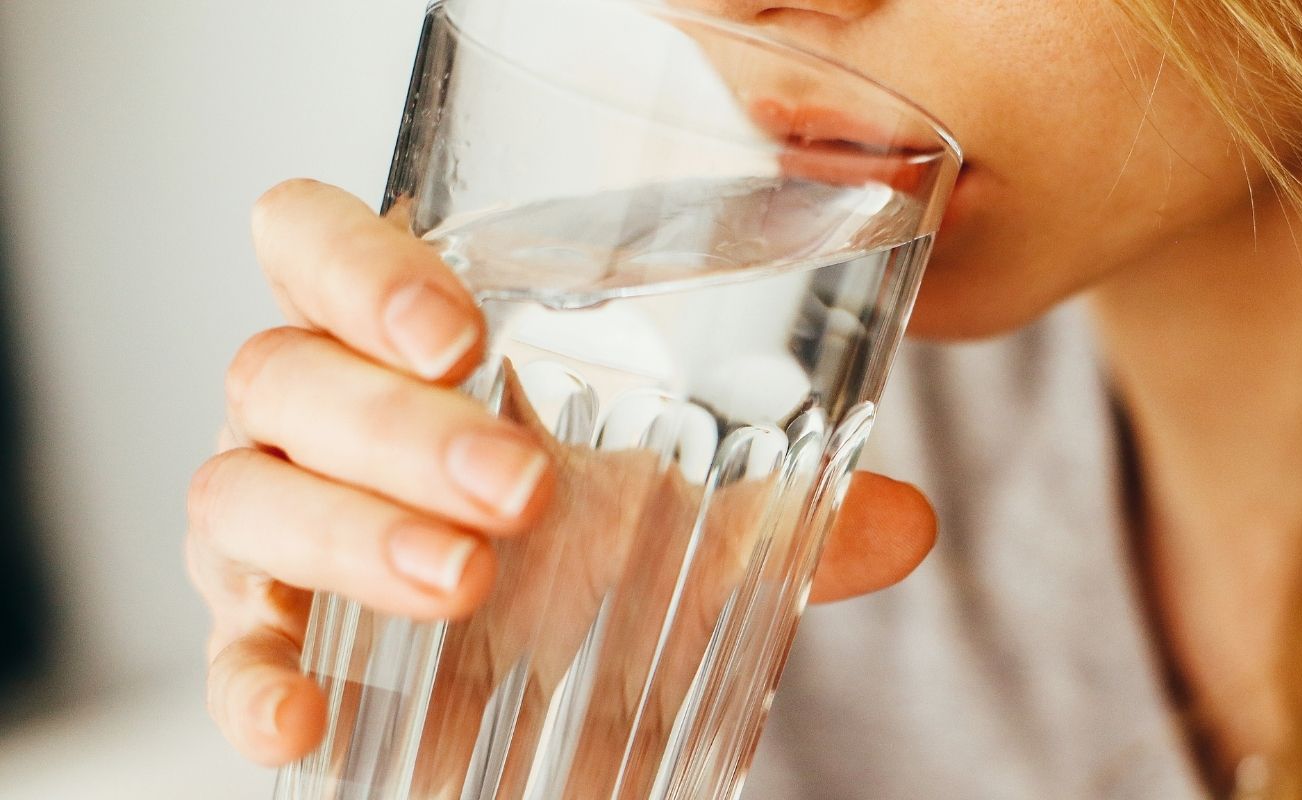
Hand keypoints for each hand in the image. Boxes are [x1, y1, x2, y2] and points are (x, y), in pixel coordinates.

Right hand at [186, 179, 936, 767]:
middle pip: (284, 370)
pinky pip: (226, 649)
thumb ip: (783, 511)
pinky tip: (307, 714)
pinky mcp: (266, 639)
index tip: (459, 331)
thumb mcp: (684, 521)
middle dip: (400, 424)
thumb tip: (906, 523)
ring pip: (241, 492)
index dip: (359, 265)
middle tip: (520, 486)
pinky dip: (253, 678)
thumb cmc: (581, 555)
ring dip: (353, 532)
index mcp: (399, 347)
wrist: (526, 690)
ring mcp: (273, 526)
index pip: (314, 243)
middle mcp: (314, 419)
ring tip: (468, 581)